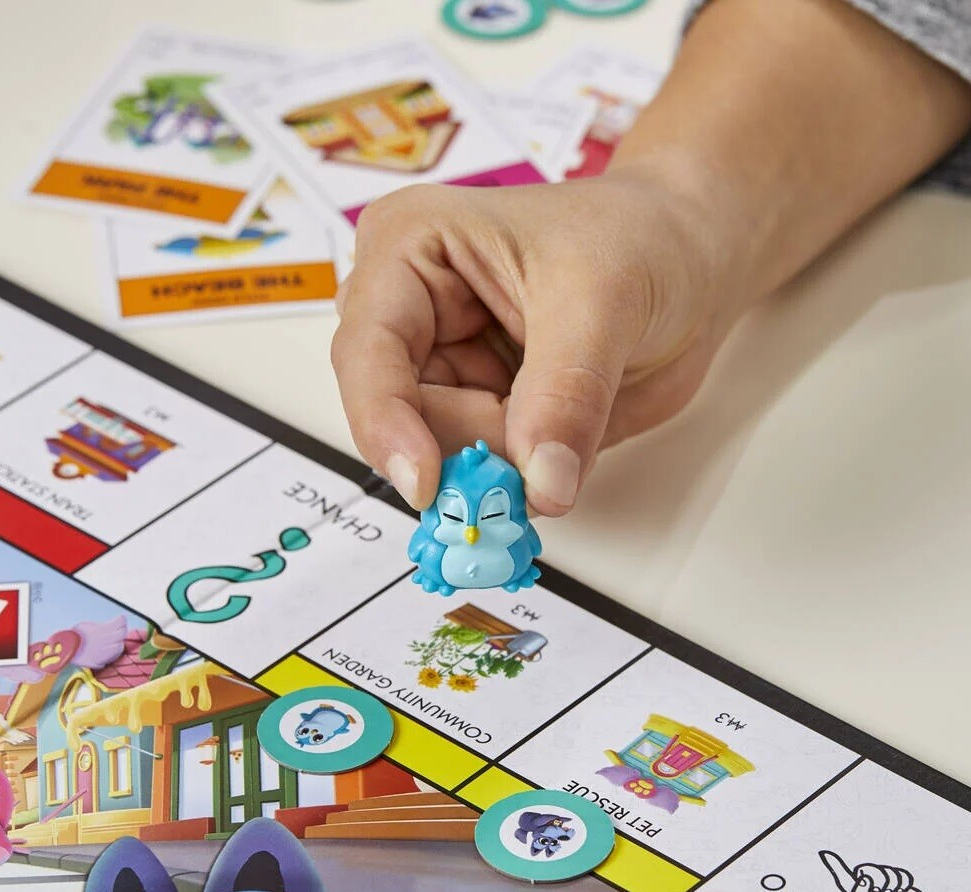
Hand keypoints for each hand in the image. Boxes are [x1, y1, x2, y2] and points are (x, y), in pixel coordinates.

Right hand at [331, 169, 729, 515]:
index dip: (385, 422)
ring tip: (568, 422)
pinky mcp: (480, 410)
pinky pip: (481, 471)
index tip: (426, 483)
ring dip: (499, 467)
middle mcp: (411, 313)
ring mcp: (446, 367)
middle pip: (397, 415)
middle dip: (461, 451)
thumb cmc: (639, 238)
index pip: (367, 350)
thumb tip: (541, 486)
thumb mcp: (604, 302)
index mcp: (409, 249)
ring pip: (439, 453)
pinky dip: (520, 477)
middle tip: (533, 464)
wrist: (691, 257)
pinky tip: (561, 441)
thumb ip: (564, 397)